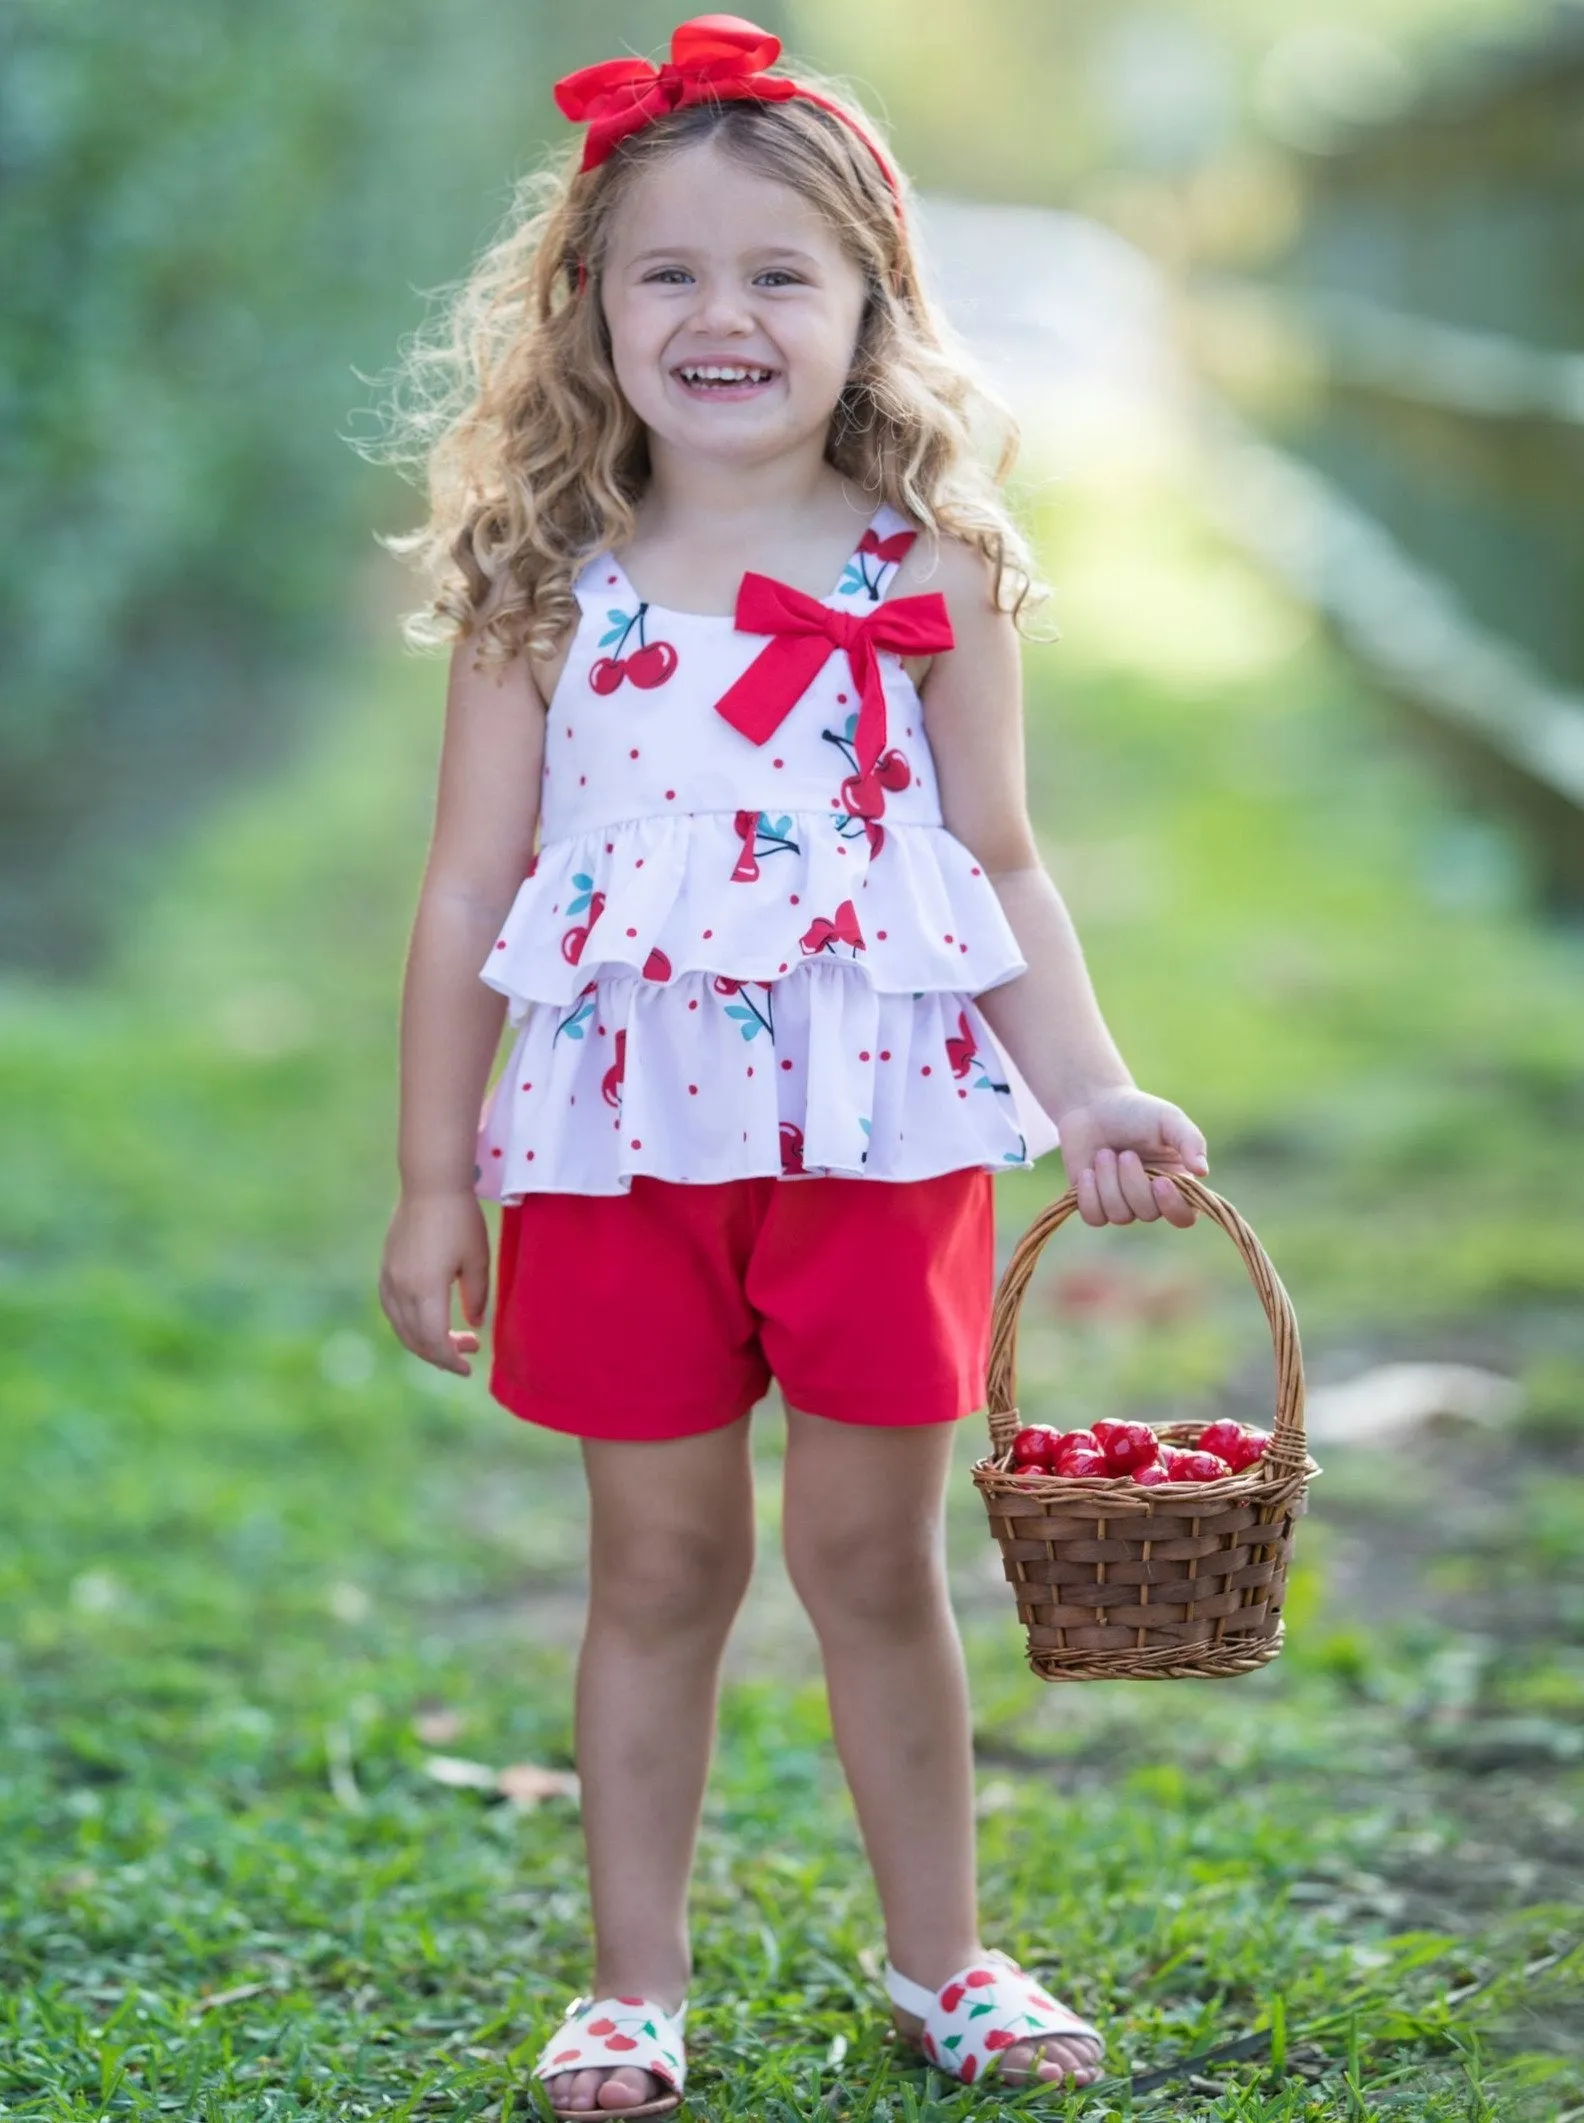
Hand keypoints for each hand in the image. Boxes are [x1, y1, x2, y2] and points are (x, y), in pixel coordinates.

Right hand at [380, 1188, 491, 1374]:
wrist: (430, 1185)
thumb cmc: (460, 1219)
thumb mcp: (477, 1260)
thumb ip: (476, 1297)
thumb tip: (473, 1326)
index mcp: (425, 1289)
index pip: (434, 1341)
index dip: (450, 1360)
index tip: (469, 1367)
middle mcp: (400, 1289)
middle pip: (415, 1339)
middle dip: (441, 1354)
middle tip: (470, 1349)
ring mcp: (388, 1279)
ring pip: (401, 1327)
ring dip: (425, 1341)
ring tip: (452, 1339)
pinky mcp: (385, 1269)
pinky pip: (392, 1310)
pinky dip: (410, 1324)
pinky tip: (429, 1319)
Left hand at [1054, 1087, 1208, 1228]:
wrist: (1092, 1107)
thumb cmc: (1137, 1112)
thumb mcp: (1168, 1119)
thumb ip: (1190, 1140)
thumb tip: (1203, 1171)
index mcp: (1176, 1183)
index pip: (1184, 1216)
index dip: (1173, 1206)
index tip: (1160, 1182)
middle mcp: (1150, 1200)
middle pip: (1148, 1213)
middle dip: (1132, 1182)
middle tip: (1125, 1153)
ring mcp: (1121, 1205)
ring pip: (1119, 1215)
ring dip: (1108, 1182)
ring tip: (1103, 1154)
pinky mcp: (1093, 1205)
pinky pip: (1094, 1217)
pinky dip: (1089, 1194)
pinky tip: (1087, 1171)